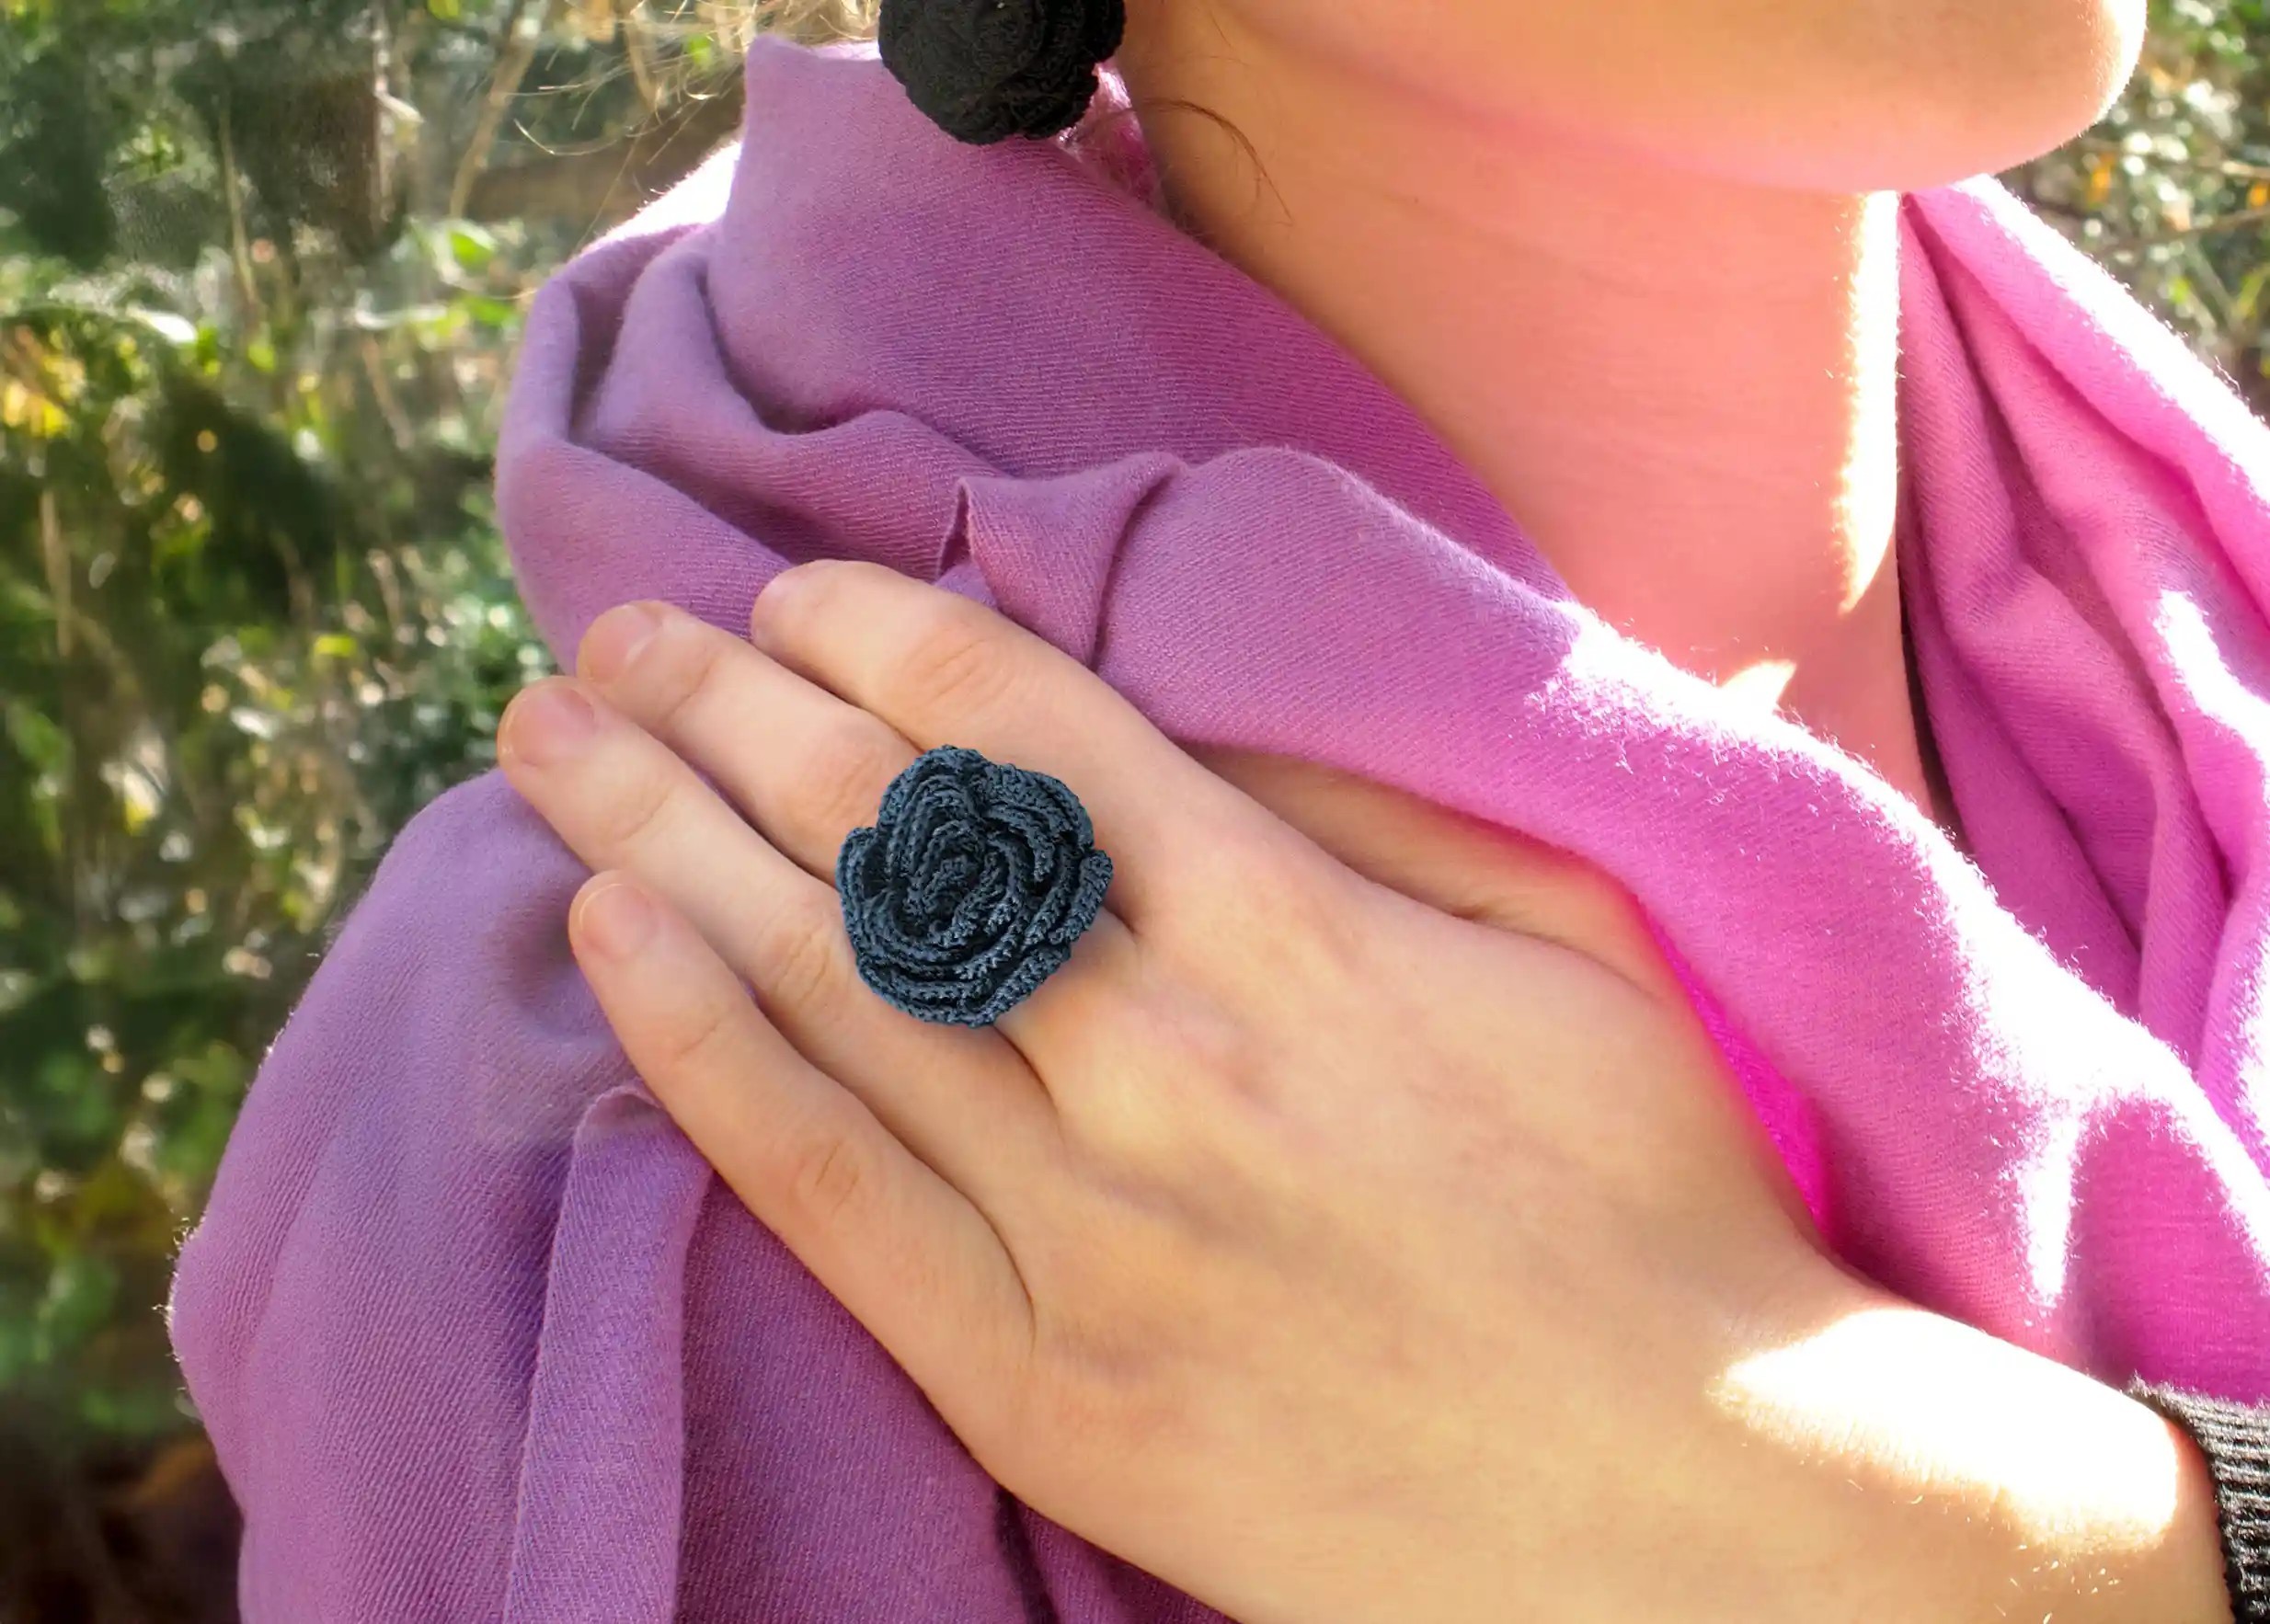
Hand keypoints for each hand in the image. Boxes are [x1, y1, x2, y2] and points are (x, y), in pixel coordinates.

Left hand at [497, 563, 2230, 1623]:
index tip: (792, 589)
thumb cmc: (1648, 1201)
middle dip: (724, 706)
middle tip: (613, 626)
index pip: (1020, 730)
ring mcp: (1084, 1232)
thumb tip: (1187, 705)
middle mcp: (1157, 1058)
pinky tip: (609, 940)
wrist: (1688, 1513)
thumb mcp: (1573, 938)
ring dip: (661, 836)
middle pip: (880, 834)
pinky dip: (702, 1053)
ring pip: (821, 987)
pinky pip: (830, 1193)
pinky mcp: (1038, 1386)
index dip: (879, 634)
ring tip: (550, 739)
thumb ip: (1376, 800)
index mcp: (1290, 931)